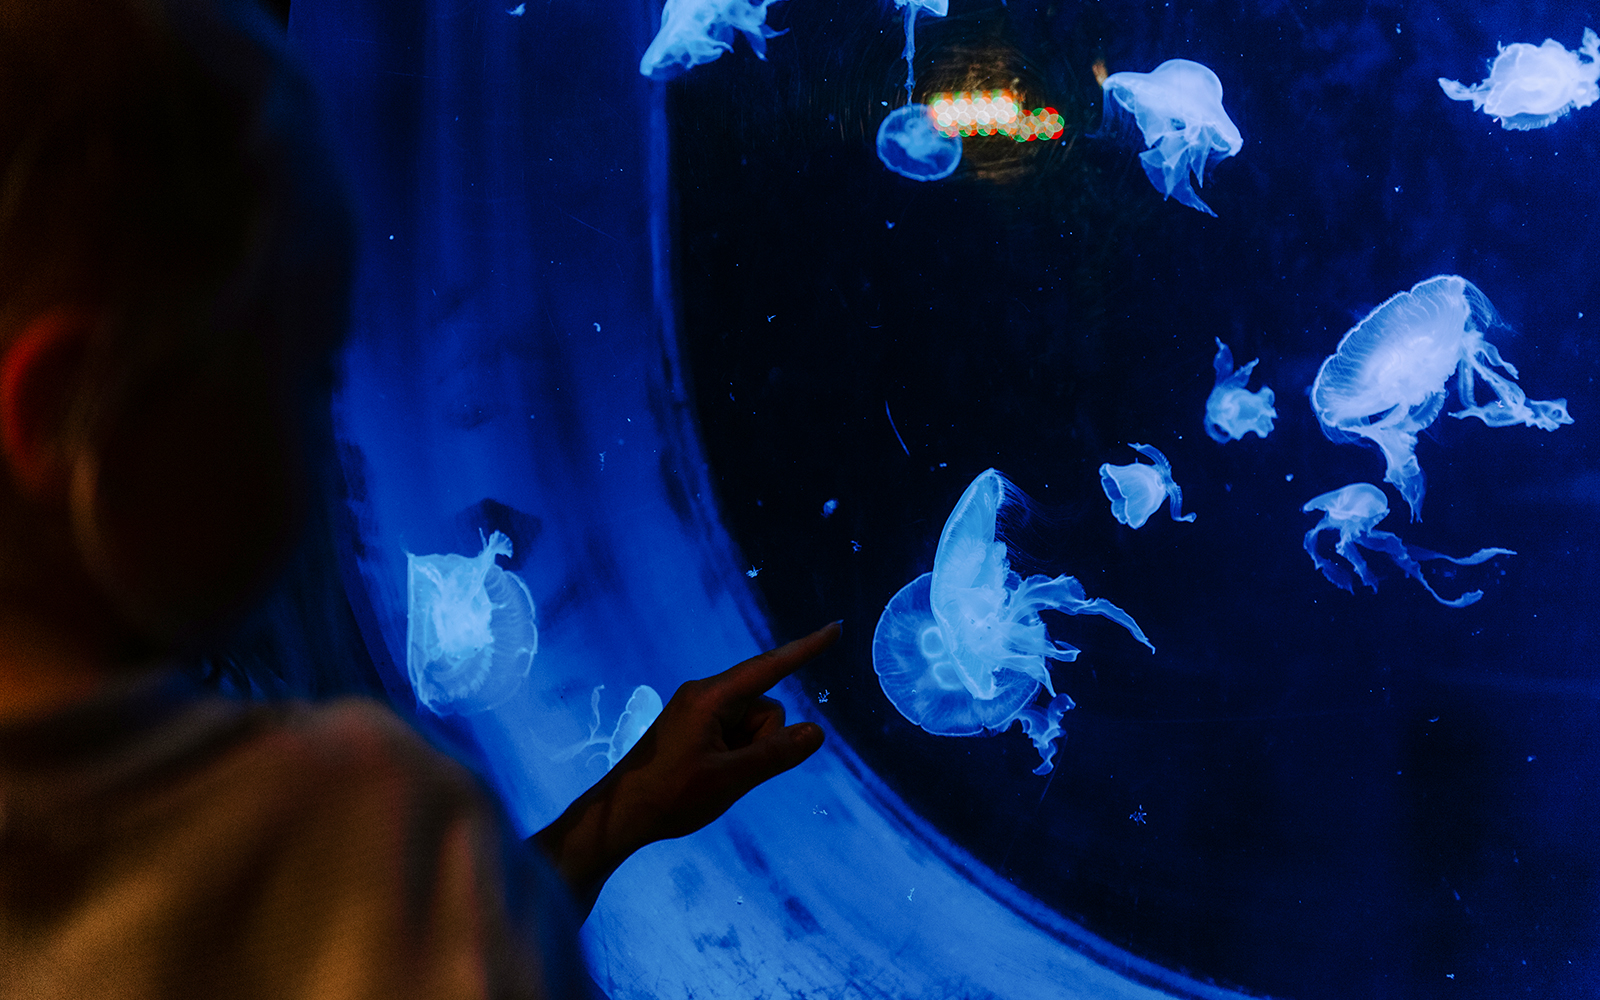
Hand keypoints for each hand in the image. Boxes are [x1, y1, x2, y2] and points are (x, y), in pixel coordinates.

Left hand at [533, 621, 839, 915]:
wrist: (622, 815)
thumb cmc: (670, 795)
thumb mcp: (731, 779)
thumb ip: (776, 755)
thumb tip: (816, 733)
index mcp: (710, 697)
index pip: (770, 667)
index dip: (806, 649)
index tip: (834, 629)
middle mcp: (705, 695)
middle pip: (765, 708)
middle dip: (763, 741)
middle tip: (729, 773)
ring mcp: (699, 710)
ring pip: (754, 725)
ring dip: (748, 752)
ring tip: (714, 777)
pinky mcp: (696, 726)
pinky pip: (736, 733)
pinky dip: (736, 754)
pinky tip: (710, 775)